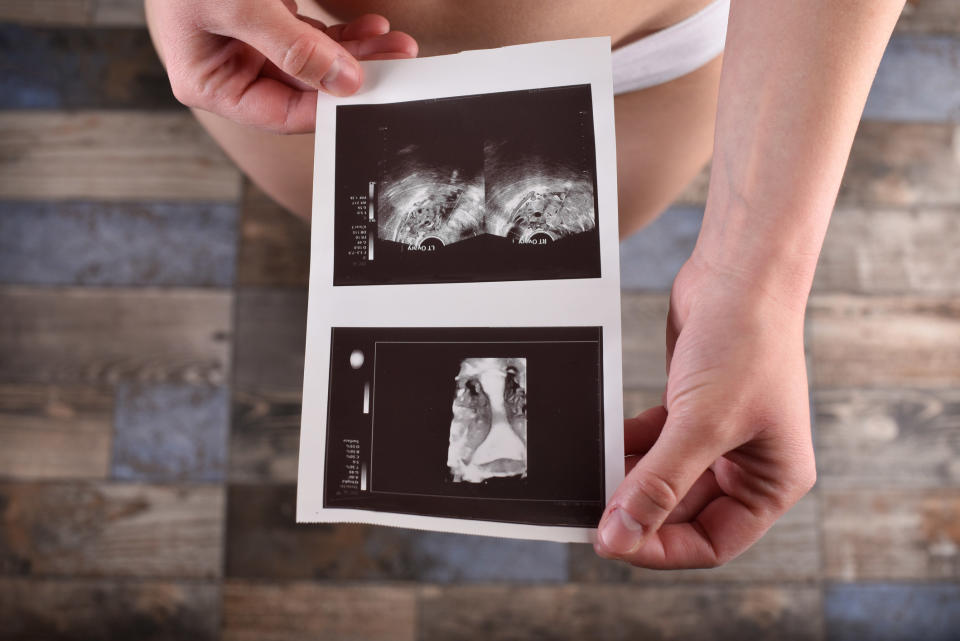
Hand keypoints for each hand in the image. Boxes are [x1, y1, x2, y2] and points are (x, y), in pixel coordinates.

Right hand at [145, 0, 416, 132]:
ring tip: (396, 45)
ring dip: (356, 54)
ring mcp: (249, 46)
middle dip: (353, 74)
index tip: (366, 91)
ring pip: (315, 63)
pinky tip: (372, 29)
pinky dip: (343, 35)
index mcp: (209, 83)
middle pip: (304, 89)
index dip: (326, 105)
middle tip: (396, 64)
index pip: (280, 114)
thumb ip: (292, 47)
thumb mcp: (241, 6)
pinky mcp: (267, 21)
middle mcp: (229, 70)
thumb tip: (342, 81)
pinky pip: (312, 38)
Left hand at [595, 254, 815, 567]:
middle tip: (592, 511)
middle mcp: (749, 464)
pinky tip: (601, 444)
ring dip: (628, 478)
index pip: (713, 542)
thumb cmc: (745, 344)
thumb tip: (620, 537)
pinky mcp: (691, 408)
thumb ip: (659, 485)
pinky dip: (627, 446)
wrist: (738, 272)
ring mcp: (719, 435)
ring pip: (665, 477)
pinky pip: (654, 444)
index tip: (614, 542)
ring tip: (591, 478)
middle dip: (640, 510)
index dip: (662, 547)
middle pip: (684, 512)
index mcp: (773, 482)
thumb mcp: (701, 426)